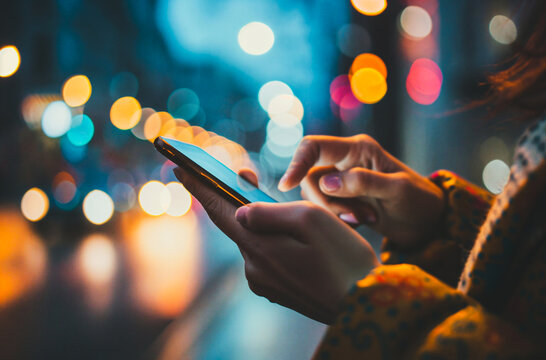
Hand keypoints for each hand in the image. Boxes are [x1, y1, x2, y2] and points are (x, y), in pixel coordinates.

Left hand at [174, 167, 379, 323]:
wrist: (367, 305)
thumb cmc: (346, 259)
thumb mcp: (313, 221)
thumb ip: (271, 212)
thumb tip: (242, 212)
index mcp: (260, 248)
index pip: (220, 211)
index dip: (200, 187)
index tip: (180, 168)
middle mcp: (255, 269)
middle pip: (238, 224)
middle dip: (237, 198)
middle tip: (244, 174)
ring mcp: (266, 283)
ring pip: (255, 240)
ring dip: (259, 220)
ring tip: (274, 203)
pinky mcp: (278, 289)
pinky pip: (267, 255)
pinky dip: (271, 238)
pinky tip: (289, 234)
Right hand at [277, 134, 444, 246]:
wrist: (428, 222)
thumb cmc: (419, 200)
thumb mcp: (396, 189)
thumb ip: (362, 182)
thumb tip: (326, 183)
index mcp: (357, 149)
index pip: (314, 146)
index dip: (297, 163)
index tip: (286, 185)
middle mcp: (344, 162)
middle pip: (310, 178)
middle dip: (327, 202)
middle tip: (358, 217)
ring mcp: (342, 182)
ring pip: (315, 196)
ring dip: (335, 213)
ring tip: (365, 220)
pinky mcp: (342, 201)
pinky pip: (324, 210)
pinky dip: (338, 221)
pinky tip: (361, 224)